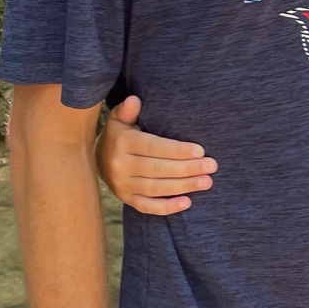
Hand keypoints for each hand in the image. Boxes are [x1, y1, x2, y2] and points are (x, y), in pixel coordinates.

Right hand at [98, 94, 217, 214]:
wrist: (96, 159)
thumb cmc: (118, 135)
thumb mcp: (119, 119)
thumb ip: (127, 110)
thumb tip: (134, 100)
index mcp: (122, 143)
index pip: (153, 147)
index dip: (177, 150)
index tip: (200, 151)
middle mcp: (120, 166)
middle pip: (157, 169)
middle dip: (187, 168)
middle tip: (211, 166)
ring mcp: (122, 185)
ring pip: (155, 188)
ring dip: (183, 186)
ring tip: (206, 182)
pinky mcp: (126, 199)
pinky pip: (147, 207)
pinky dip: (167, 207)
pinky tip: (187, 203)